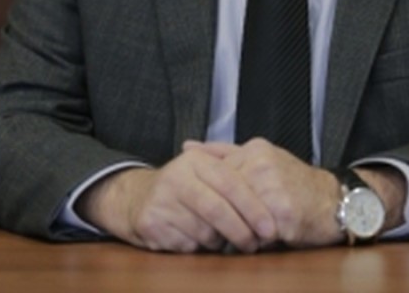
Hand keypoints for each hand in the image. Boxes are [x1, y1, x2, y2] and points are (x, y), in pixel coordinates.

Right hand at [75, 146, 276, 253]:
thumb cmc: (185, 186)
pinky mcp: (151, 224)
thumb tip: (271, 183)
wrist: (137, 198)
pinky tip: (199, 240)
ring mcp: (161, 201)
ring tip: (225, 239)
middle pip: (216, 208)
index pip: (230, 182)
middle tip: (257, 243)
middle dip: (241, 229)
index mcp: (195, 161)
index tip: (270, 227)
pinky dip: (199, 247)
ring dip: (220, 241)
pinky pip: (186, 245)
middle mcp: (176, 177)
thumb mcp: (205, 169)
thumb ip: (234, 171)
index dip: (253, 206)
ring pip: (203, 230)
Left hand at [183, 138, 342, 247]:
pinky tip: (261, 240)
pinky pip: (256, 231)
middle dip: (221, 216)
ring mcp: (273, 185)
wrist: (333, 201)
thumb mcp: (260, 159)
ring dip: (237, 229)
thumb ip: (223, 152)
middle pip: (224, 196)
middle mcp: (262, 163)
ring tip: (242, 235)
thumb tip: (187, 147)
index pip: (215, 175)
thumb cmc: (293, 183)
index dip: (211, 198)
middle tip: (217, 228)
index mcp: (254, 149)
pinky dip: (255, 240)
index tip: (207, 211)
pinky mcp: (284, 210)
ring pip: (237, 215)